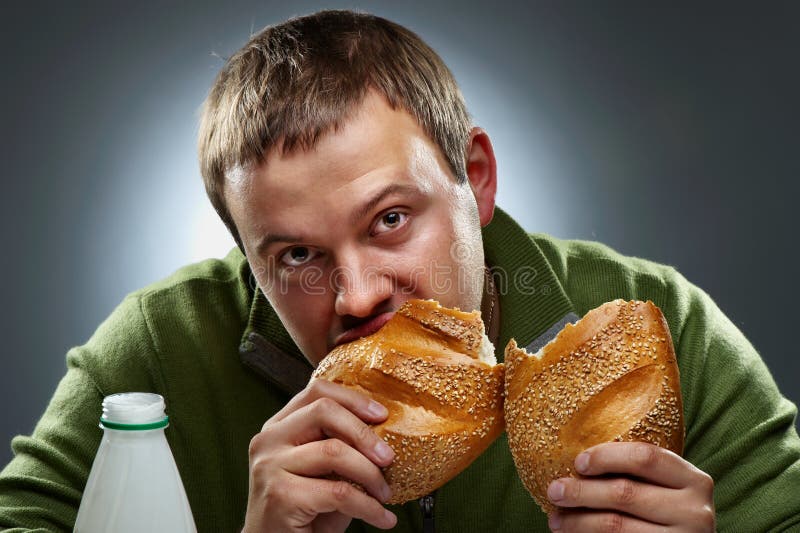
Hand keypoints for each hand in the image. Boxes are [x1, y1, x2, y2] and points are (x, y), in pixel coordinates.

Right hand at [243, 379, 397, 531]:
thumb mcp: (322, 472)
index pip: (316, 392)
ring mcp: (270, 466)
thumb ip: (340, 446)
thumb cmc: (303, 513)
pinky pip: (339, 492)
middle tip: (388, 457)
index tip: (381, 415)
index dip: (353, 399)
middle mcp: (269, 440)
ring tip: (384, 494)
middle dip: (364, 433)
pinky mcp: (280, 495)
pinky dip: (369, 507)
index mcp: (278, 427)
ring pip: (335, 451)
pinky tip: (382, 517)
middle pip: (324, 412)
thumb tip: (383, 432)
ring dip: (371, 475)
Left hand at [546, 442, 714, 531]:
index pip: (645, 457)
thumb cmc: (668, 512)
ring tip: (556, 520)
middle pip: (625, 493)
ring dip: (579, 522)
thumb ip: (638, 472)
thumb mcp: (665, 487)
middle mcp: (695, 510)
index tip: (578, 462)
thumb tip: (577, 459)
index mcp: (694, 479)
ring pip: (617, 526)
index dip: (607, 456)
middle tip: (554, 491)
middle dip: (582, 491)